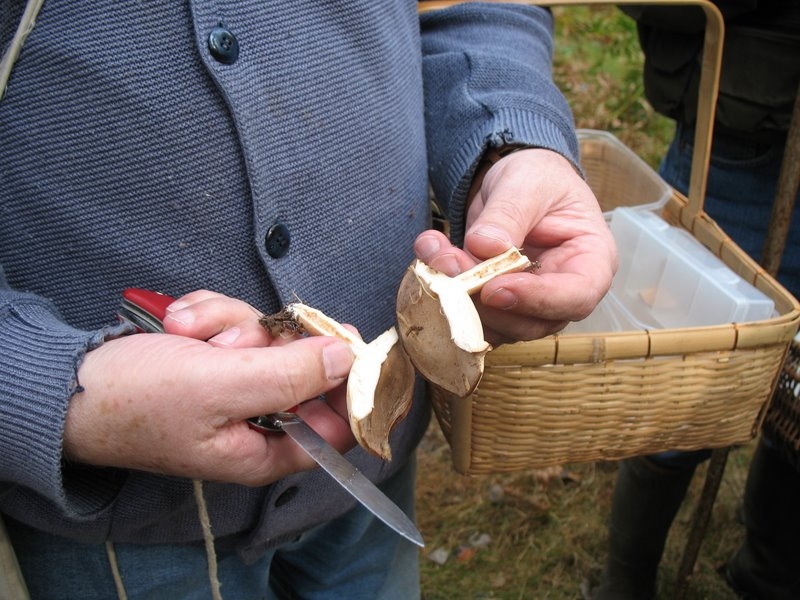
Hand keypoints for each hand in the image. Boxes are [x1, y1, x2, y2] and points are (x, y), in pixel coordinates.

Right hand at [64, 291, 355, 485]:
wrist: (71, 384)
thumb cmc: (138, 400)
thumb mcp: (219, 387)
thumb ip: (289, 376)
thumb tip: (348, 358)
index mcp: (269, 449)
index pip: (340, 422)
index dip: (347, 380)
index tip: (339, 337)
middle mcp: (260, 419)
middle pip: (304, 364)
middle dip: (263, 339)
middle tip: (225, 341)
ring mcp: (239, 383)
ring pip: (268, 333)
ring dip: (228, 322)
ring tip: (186, 331)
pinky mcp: (218, 356)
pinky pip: (237, 320)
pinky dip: (210, 314)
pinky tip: (179, 322)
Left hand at [416, 148, 616, 343]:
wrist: (515, 183)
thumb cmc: (537, 178)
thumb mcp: (527, 182)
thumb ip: (509, 213)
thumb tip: (485, 247)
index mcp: (591, 262)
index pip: (577, 297)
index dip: (536, 300)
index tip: (494, 288)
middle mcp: (564, 293)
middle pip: (530, 322)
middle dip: (483, 300)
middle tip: (449, 262)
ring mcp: (530, 306)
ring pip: (495, 326)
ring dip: (458, 298)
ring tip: (435, 252)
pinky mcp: (497, 309)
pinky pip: (471, 316)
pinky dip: (445, 292)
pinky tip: (430, 255)